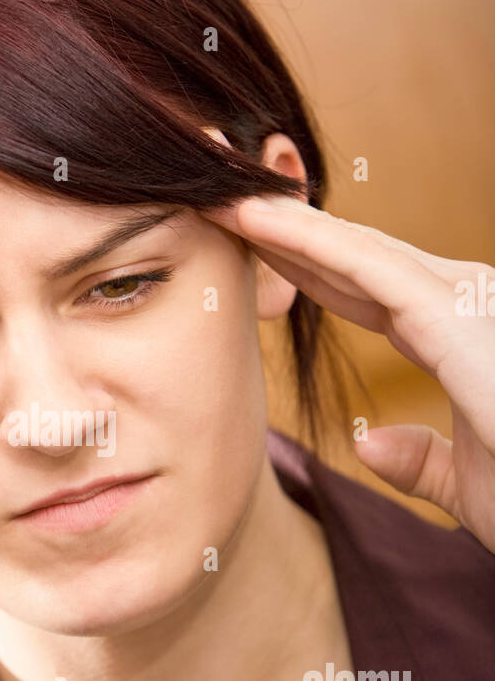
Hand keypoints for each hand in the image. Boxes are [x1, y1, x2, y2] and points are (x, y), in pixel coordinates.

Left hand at [204, 194, 494, 553]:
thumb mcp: (469, 487)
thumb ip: (422, 461)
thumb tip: (374, 442)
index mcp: (459, 337)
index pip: (364, 290)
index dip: (301, 266)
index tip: (241, 249)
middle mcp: (465, 304)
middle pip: (354, 259)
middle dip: (283, 231)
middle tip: (211, 200)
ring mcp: (467, 302)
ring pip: (355, 250)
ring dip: (282, 221)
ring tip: (215, 192)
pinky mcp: (461, 317)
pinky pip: (368, 269)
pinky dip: (308, 240)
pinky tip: (255, 220)